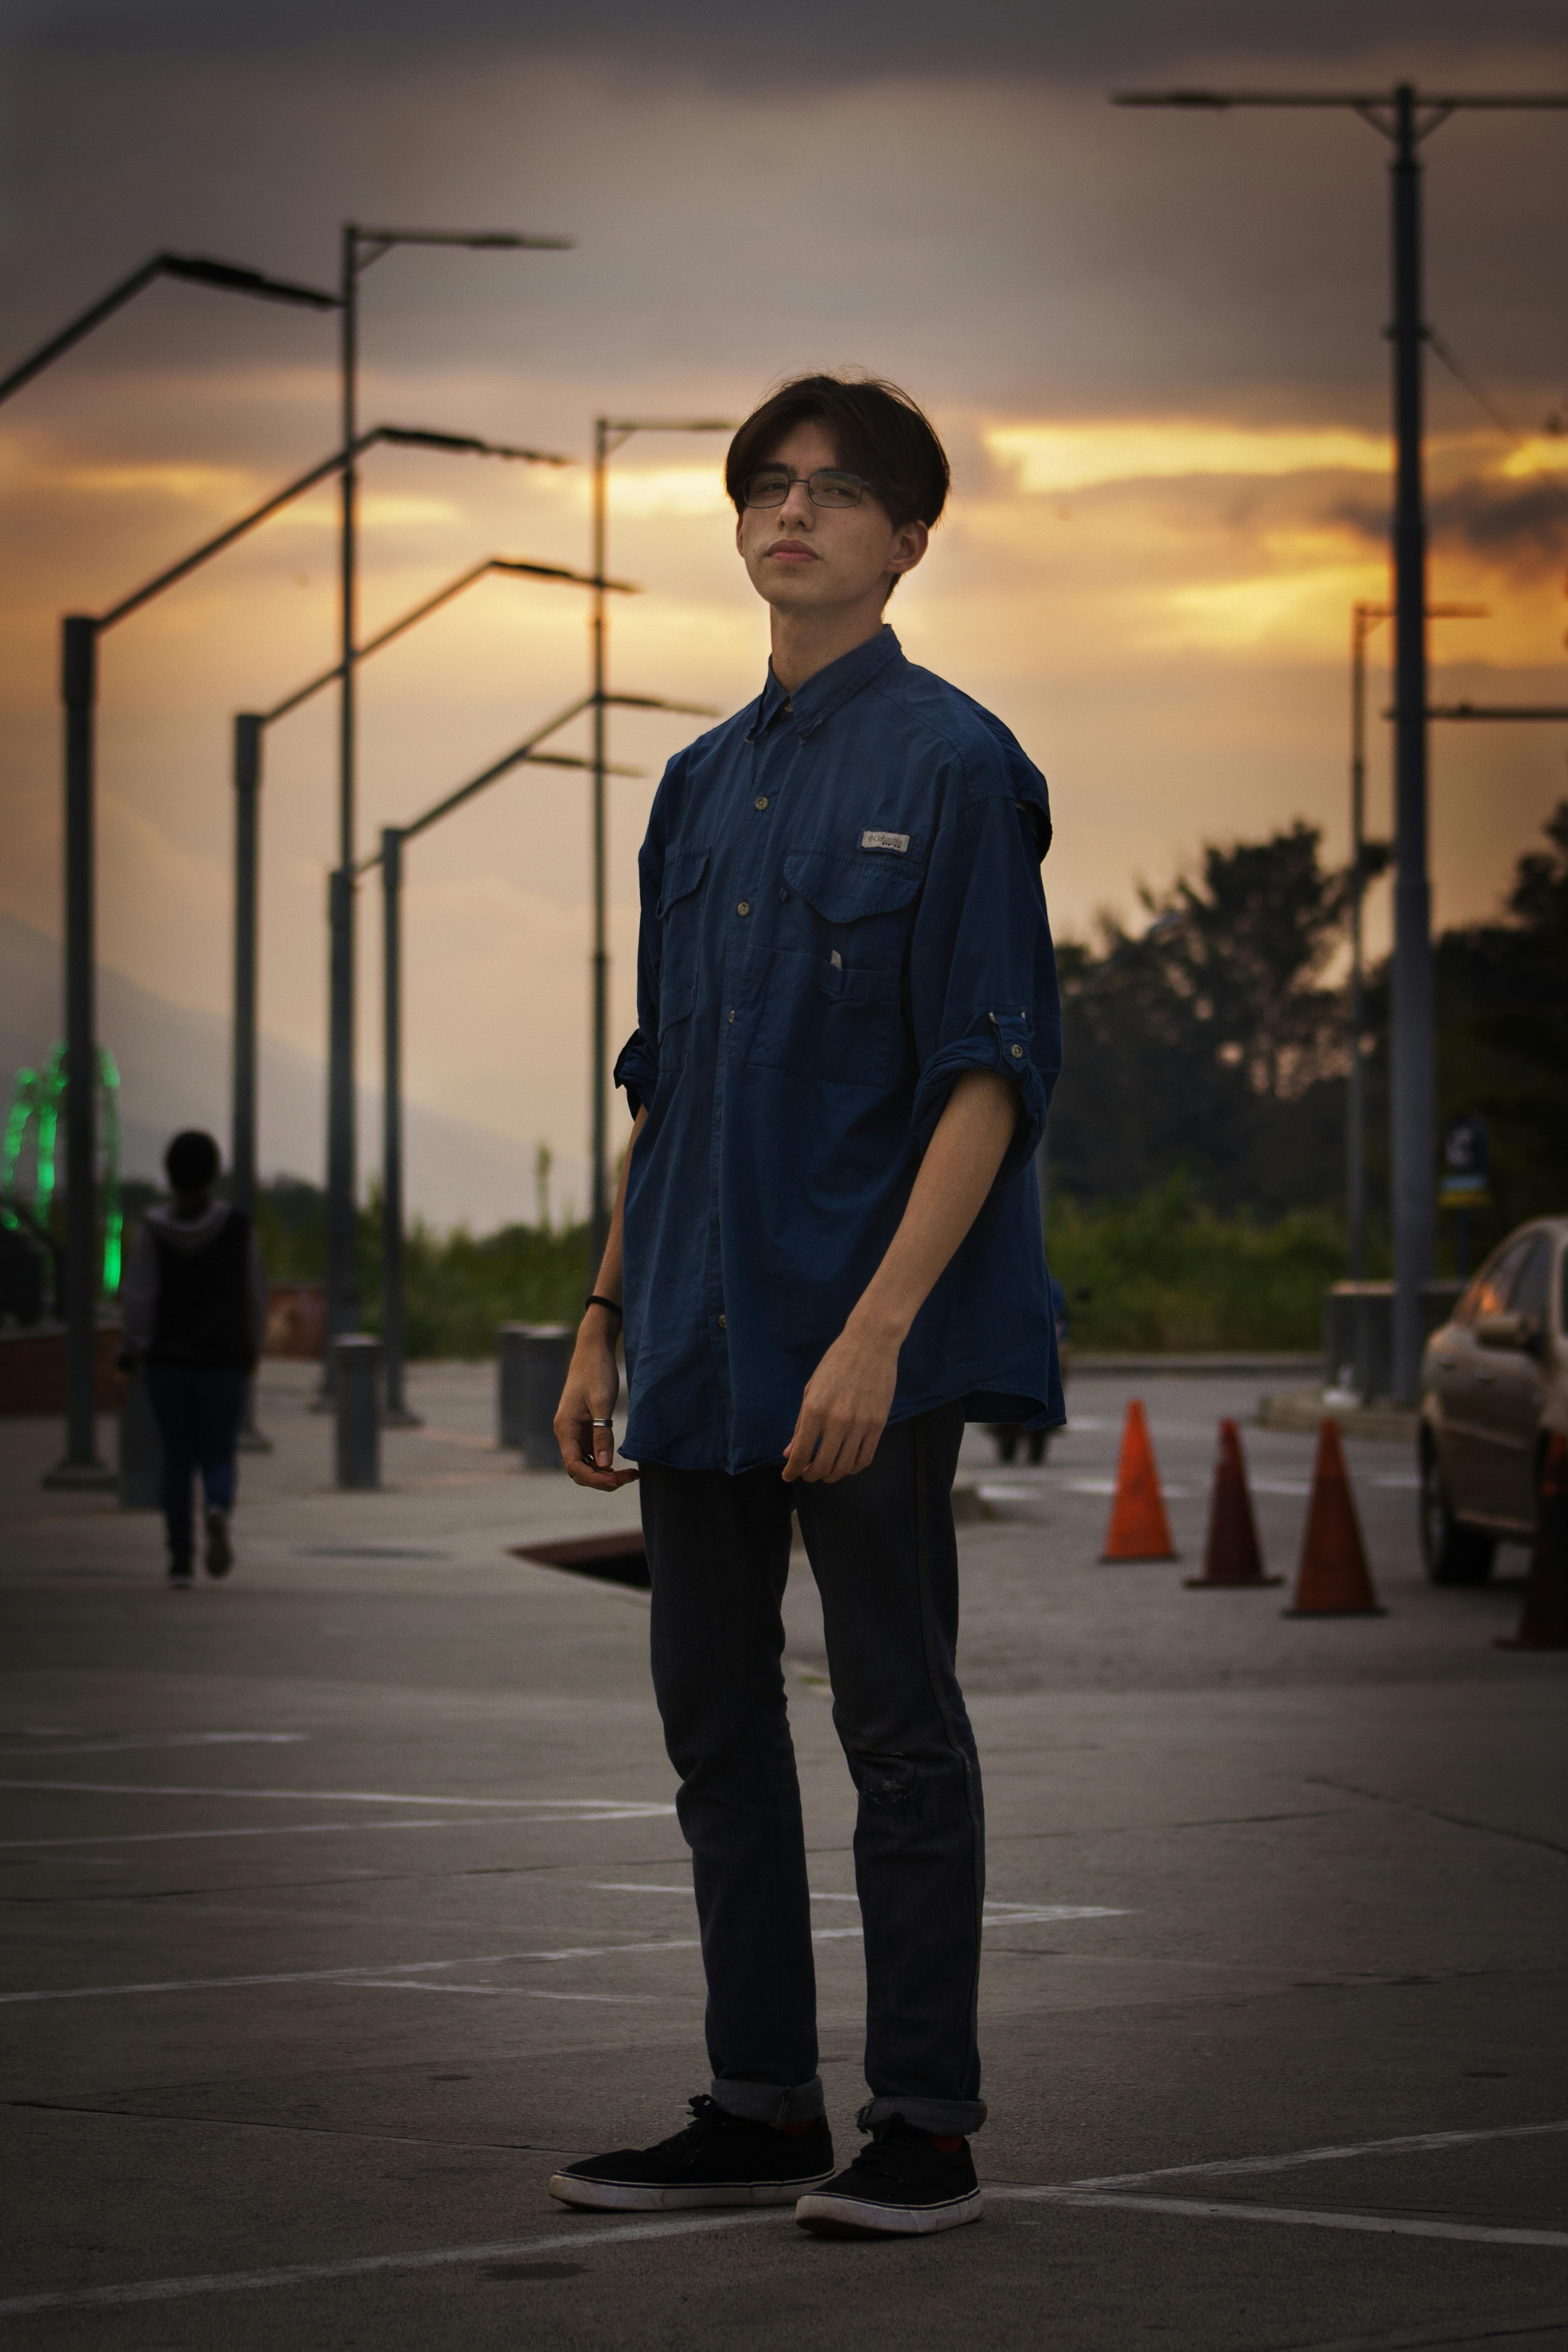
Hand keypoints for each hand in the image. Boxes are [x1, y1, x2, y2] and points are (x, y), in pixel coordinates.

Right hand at [554, 1328, 638, 1491]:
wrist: (593, 1350)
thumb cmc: (596, 1371)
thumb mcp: (602, 1402)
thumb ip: (603, 1434)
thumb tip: (605, 1466)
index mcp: (565, 1428)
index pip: (575, 1466)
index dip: (595, 1479)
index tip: (618, 1481)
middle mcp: (566, 1433)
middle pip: (579, 1469)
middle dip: (602, 1479)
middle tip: (630, 1477)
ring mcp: (575, 1431)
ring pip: (585, 1463)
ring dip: (604, 1473)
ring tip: (629, 1474)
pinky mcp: (584, 1427)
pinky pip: (591, 1452)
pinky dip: (604, 1461)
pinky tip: (620, 1463)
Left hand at [781, 1320, 899, 1483]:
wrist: (871, 1344)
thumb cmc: (835, 1364)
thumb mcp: (811, 1390)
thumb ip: (801, 1424)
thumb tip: (790, 1453)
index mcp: (815, 1409)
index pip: (800, 1453)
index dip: (792, 1470)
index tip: (788, 1476)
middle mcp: (837, 1420)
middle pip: (822, 1466)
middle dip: (810, 1475)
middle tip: (806, 1474)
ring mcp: (860, 1424)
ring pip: (844, 1467)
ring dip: (831, 1476)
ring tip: (825, 1472)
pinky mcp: (878, 1424)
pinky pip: (865, 1458)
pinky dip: (852, 1468)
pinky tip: (845, 1464)